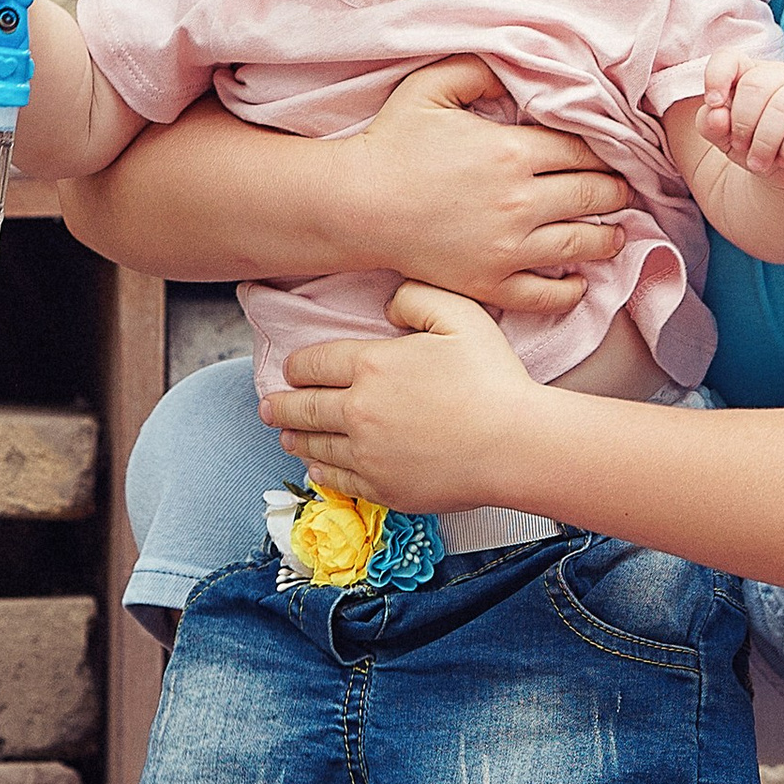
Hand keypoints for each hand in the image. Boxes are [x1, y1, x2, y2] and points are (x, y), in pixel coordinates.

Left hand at [264, 284, 559, 512]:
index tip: (292, 369)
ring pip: (315, 446)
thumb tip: (385, 307)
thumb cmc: (492, 377)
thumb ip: (415, 297)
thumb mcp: (460, 314)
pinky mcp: (383, 487)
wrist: (515, 445)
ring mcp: (368, 454)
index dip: (297, 366)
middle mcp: (359, 411)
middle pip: (303, 407)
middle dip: (281, 405)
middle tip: (269, 406)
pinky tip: (317, 467)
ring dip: (295, 438)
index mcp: (372, 365)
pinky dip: (320, 470)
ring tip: (285, 435)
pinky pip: (338, 479)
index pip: (313, 364)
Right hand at [338, 57, 628, 316]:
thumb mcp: (430, 87)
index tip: (610, 154)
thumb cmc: (390, 144)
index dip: (604, 151)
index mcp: (511, 150)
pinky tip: (579, 280)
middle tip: (621, 191)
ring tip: (617, 234)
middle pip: (593, 194)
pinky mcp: (491, 282)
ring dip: (608, 237)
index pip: (582, 149)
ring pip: (581, 243)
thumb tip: (515, 74)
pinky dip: (571, 289)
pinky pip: (545, 293)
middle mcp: (520, 200)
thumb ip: (478, 71)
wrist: (355, 206)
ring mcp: (508, 246)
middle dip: (615, 191)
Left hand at [698, 51, 783, 192]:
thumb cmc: (758, 148)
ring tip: (759, 164)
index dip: (717, 76)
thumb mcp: (727, 139)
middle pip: (755, 85)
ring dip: (764, 142)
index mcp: (752, 73)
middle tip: (741, 148)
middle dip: (742, 124)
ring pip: (783, 105)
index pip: (730, 58)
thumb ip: (711, 124)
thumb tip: (716, 114)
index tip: (714, 103)